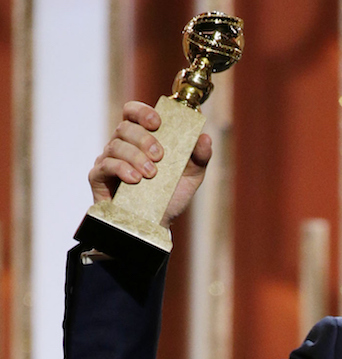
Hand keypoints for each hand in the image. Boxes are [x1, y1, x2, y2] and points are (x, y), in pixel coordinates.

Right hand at [88, 101, 211, 226]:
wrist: (155, 224)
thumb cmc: (170, 196)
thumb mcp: (191, 176)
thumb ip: (199, 157)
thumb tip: (205, 138)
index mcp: (141, 138)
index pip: (133, 112)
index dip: (142, 111)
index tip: (157, 122)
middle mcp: (122, 145)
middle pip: (125, 127)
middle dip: (144, 139)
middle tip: (160, 156)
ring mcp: (108, 160)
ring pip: (116, 145)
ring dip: (135, 156)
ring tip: (151, 174)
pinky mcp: (98, 177)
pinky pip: (105, 165)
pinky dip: (121, 169)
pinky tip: (135, 179)